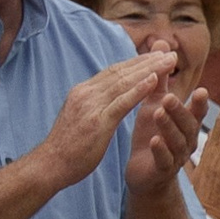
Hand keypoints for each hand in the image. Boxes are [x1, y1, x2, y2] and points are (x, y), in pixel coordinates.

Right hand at [35, 53, 170, 192]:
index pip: (113, 71)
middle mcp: (86, 93)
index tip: (156, 56)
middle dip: (147, 61)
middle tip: (170, 53)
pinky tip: (154, 81)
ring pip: (124, 82)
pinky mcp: (97, 122)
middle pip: (121, 71)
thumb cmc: (67, 147)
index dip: (136, 62)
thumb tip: (104, 98)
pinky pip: (122, 102)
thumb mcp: (80, 118)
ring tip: (169, 62)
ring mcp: (91, 106)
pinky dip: (139, 89)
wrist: (49, 165)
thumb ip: (92, 105)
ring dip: (149, 70)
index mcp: (83, 92)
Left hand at [126, 79, 209, 201]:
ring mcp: (177, 156)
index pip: (198, 111)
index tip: (201, 90)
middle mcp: (187, 139)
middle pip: (188, 125)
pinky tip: (154, 141)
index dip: (200, 103)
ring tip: (158, 113)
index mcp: (187, 123)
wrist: (143, 172)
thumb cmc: (152, 134)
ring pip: (177, 141)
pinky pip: (165, 160)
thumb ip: (158, 78)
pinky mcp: (163, 169)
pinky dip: (161, 150)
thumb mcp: (154, 104)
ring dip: (168, 127)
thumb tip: (161, 44)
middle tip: (169, 97)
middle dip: (180, 111)